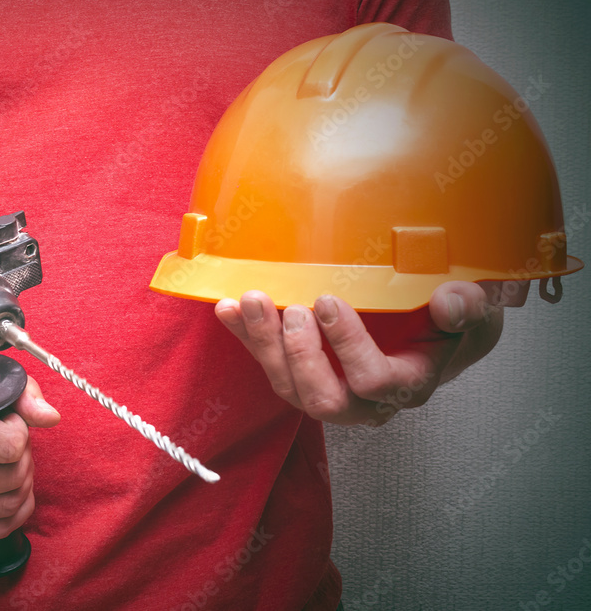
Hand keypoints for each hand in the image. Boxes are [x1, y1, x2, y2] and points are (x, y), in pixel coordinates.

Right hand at [0, 371, 59, 539]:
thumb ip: (15, 394)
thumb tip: (50, 417)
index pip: (8, 446)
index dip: (19, 429)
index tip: (8, 421)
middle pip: (12, 477)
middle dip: (24, 456)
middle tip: (13, 442)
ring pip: (8, 506)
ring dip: (22, 483)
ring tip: (10, 463)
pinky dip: (14, 511)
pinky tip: (9, 491)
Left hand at [215, 281, 520, 425]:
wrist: (430, 333)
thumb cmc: (449, 326)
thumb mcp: (473, 315)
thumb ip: (467, 311)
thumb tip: (450, 302)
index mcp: (405, 385)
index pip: (373, 382)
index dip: (348, 346)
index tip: (329, 301)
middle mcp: (362, 400)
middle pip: (321, 399)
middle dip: (299, 354)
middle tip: (291, 308)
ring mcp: (326, 389)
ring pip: (286, 385)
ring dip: (263, 342)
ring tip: (250, 300)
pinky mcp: (298, 373)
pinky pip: (267, 362)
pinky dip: (245, 335)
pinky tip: (227, 308)